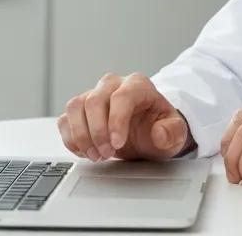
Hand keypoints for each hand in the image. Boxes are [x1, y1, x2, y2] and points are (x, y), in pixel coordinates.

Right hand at [56, 72, 190, 161]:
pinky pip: (65, 120)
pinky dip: (71, 139)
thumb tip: (159, 133)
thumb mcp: (175, 133)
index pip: (122, 96)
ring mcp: (94, 95)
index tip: (117, 145)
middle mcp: (113, 85)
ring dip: (81, 135)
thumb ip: (172, 132)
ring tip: (95, 156)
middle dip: (97, 132)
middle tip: (106, 154)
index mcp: (138, 85)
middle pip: (94, 100)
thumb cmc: (160, 128)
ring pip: (75, 107)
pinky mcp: (80, 110)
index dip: (116, 121)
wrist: (148, 132)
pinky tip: (85, 152)